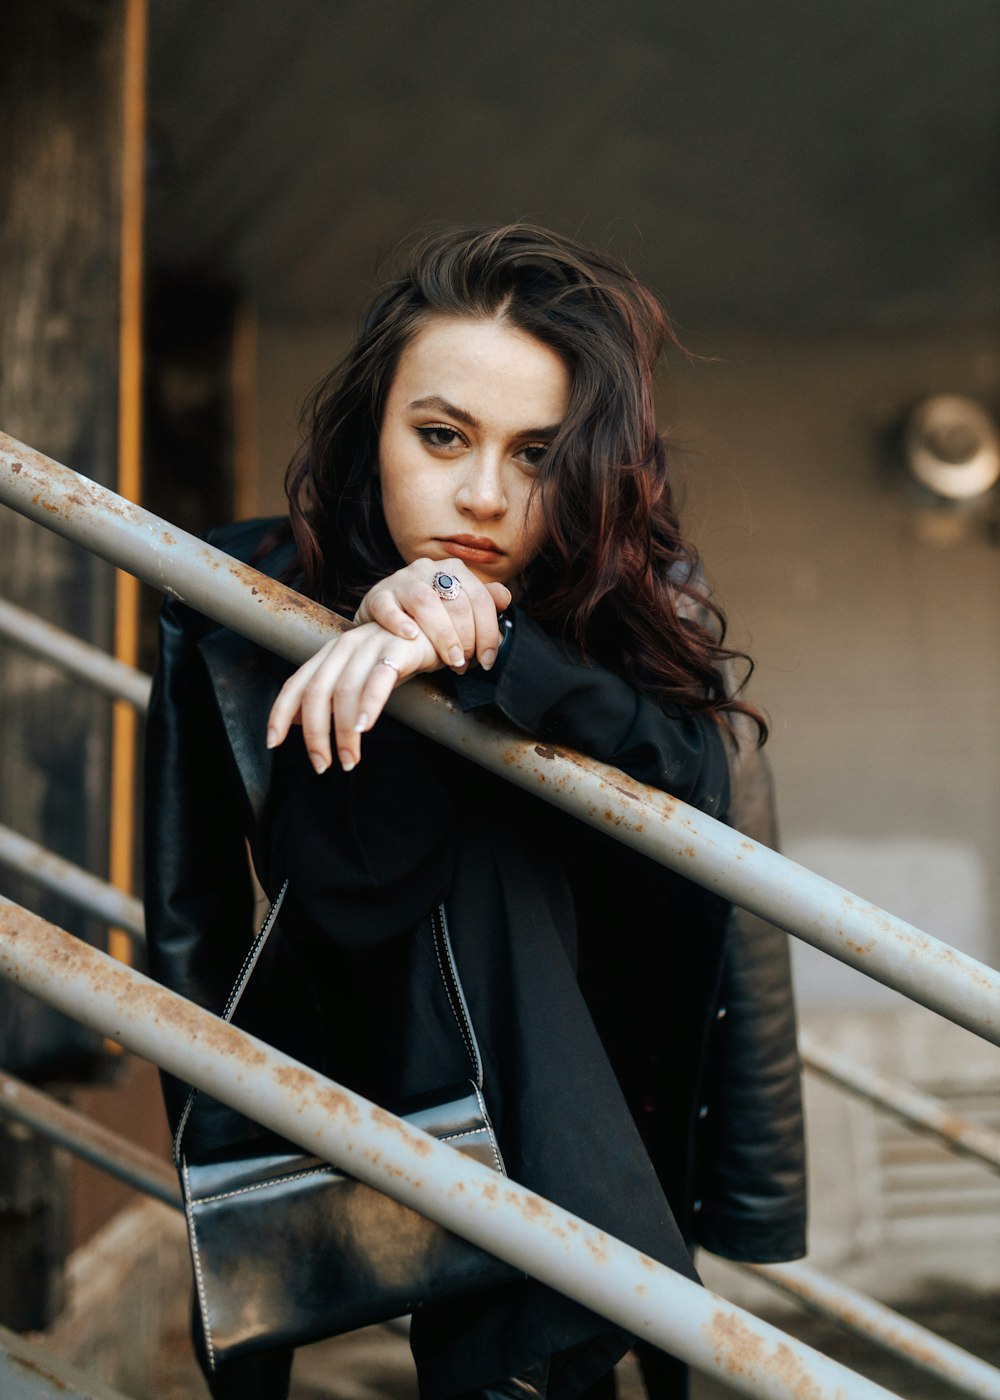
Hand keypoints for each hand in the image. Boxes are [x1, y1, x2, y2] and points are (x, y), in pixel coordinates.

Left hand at [265, 622, 439, 773]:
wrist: (434, 630)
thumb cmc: (393, 657)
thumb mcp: (355, 674)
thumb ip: (326, 695)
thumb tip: (295, 721)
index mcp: (328, 654)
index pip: (295, 685)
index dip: (280, 713)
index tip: (273, 742)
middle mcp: (344, 648)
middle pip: (317, 693)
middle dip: (315, 734)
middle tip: (321, 765)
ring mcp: (370, 647)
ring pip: (345, 691)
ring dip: (343, 731)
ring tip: (349, 759)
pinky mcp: (397, 650)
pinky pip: (378, 680)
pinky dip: (368, 705)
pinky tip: (365, 728)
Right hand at [354, 560, 510, 671]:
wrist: (384, 623)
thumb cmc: (427, 620)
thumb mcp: (457, 611)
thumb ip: (482, 603)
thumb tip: (506, 598)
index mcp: (453, 570)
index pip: (479, 598)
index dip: (488, 632)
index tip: (487, 661)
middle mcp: (428, 569)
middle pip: (455, 602)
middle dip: (466, 638)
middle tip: (464, 663)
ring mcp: (401, 580)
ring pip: (425, 601)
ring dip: (441, 634)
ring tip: (447, 660)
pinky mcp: (377, 595)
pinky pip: (387, 606)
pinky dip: (399, 622)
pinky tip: (411, 636)